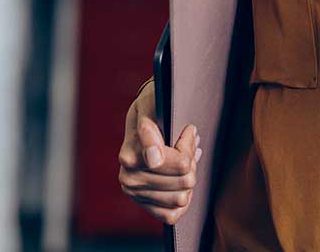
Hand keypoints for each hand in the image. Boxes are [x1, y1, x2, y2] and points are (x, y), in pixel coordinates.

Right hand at [118, 81, 200, 225]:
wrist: (142, 120)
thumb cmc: (150, 109)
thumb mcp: (151, 105)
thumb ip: (150, 129)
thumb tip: (153, 158)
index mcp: (129, 156)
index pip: (180, 163)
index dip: (188, 145)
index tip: (188, 130)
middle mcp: (129, 179)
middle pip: (185, 181)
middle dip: (191, 162)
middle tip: (188, 145)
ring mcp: (136, 194)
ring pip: (181, 198)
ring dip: (188, 178)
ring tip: (184, 161)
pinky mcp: (144, 205)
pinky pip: (172, 215)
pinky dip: (182, 200)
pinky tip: (180, 181)